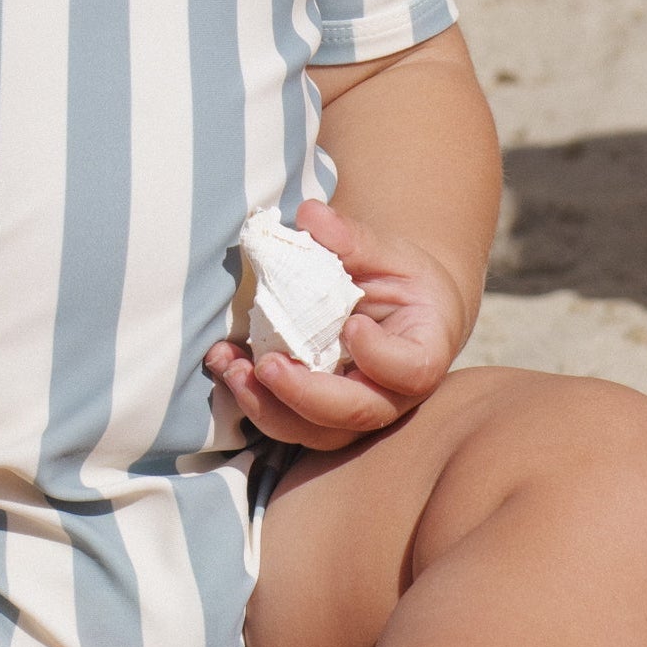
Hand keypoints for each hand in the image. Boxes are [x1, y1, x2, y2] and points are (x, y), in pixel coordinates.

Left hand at [204, 197, 466, 451]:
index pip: (410, 370)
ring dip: (266, 406)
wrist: (396, 310)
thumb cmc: (400, 280)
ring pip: (314, 432)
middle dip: (305, 395)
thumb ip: (353, 239)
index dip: (380, 357)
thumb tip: (310, 214)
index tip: (352, 326)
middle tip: (268, 364)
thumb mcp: (388, 254)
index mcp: (422, 354)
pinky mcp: (315, 414)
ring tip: (231, 368)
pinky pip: (283, 419)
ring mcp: (351, 412)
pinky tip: (224, 362)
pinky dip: (248, 396)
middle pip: (354, 414)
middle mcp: (390, 396)